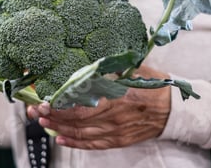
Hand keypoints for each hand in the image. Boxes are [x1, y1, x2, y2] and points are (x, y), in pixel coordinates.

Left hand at [27, 65, 170, 149]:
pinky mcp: (119, 140)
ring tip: (43, 123)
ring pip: (82, 134)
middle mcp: (115, 117)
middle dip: (53, 117)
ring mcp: (117, 131)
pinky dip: (76, 143)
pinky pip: (93, 144)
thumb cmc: (154, 86)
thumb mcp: (134, 70)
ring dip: (60, 129)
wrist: (173, 109)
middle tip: (37, 112)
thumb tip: (86, 65)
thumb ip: (110, 70)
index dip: (60, 106)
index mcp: (118, 97)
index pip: (81, 105)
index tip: (44, 101)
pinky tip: (62, 138)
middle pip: (77, 120)